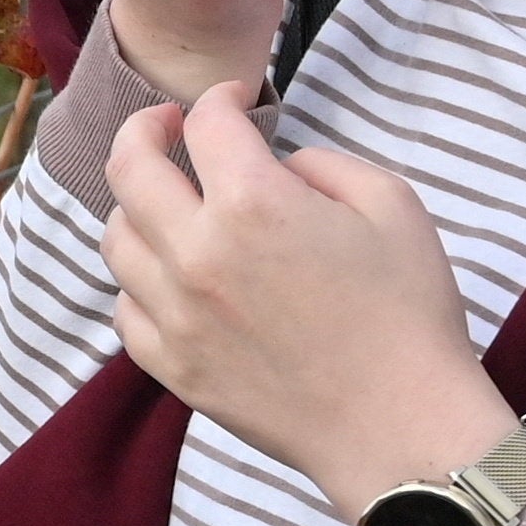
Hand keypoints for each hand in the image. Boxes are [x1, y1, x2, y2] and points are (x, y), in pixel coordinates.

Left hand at [97, 78, 516, 517]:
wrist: (400, 426)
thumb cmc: (409, 314)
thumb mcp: (392, 204)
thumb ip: (321, 165)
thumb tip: (278, 168)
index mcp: (252, 203)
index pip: (206, 123)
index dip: (221, 99)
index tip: (236, 102)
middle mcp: (196, 253)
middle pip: (129, 168)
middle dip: (144, 130)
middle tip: (166, 126)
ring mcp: (175, 315)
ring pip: (116, 240)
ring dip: (136, 207)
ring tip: (167, 204)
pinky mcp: (173, 368)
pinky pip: (126, 310)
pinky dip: (140, 281)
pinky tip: (169, 276)